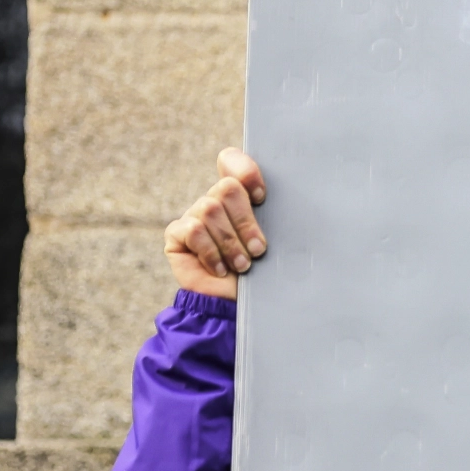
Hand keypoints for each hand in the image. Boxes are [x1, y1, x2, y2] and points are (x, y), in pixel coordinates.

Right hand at [166, 148, 266, 297]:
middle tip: (258, 249)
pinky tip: (220, 270)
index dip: (245, 171)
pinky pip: (193, 230)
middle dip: (245, 222)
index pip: (231, 162)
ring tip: (242, 266)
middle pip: (226, 188)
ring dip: (231, 242)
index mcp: (239, 198)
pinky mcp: (176, 236)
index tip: (263, 198)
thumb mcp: (274, 243)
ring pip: (210, 209)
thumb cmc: (261, 276)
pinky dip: (212, 252)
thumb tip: (293, 196)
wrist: (236, 308)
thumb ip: (273, 218)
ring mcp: (193, 217)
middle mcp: (214, 203)